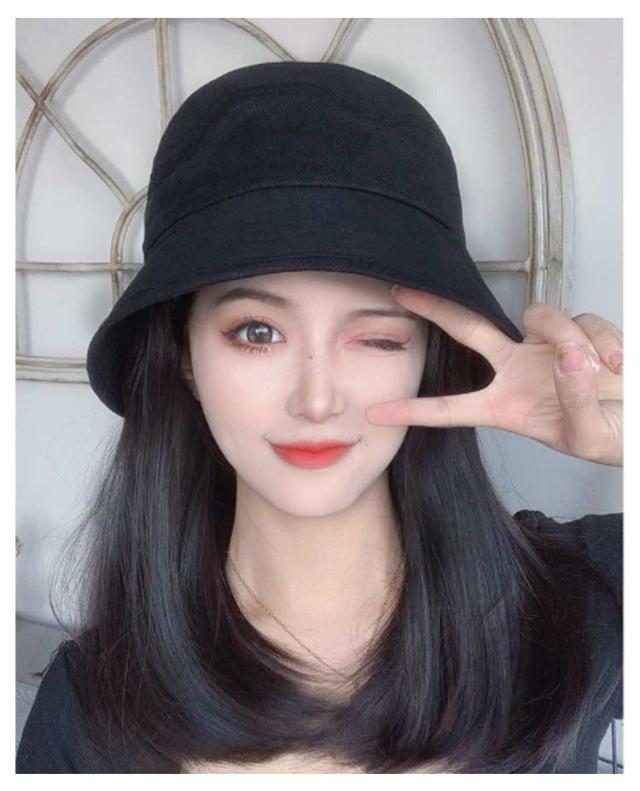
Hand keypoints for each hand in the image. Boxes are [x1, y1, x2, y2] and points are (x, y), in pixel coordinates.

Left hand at [365, 286, 622, 466]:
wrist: (638, 424)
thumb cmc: (610, 437)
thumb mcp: (586, 436)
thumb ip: (575, 400)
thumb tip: (567, 356)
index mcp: (505, 406)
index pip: (452, 407)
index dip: (415, 411)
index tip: (376, 414)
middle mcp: (517, 370)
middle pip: (469, 331)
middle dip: (437, 310)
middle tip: (402, 291)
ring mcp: (547, 348)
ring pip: (541, 318)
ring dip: (571, 339)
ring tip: (603, 371)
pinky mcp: (580, 333)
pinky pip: (585, 322)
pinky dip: (605, 342)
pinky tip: (620, 366)